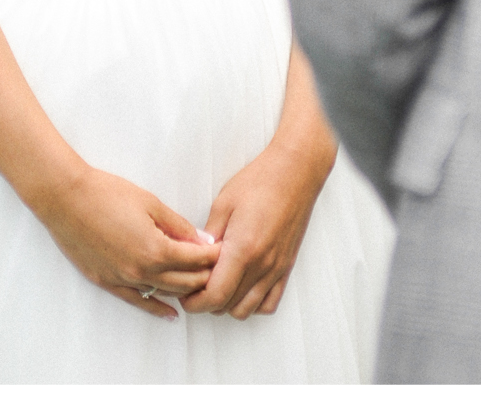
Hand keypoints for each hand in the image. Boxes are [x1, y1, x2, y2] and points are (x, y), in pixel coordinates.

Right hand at [29, 165, 221, 317]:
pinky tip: (171, 314)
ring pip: (165, 294)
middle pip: (185, 282)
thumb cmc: (108, 195)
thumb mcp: (151, 204)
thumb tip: (203, 240)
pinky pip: (137, 302)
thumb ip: (179, 226)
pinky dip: (157, 308)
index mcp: (156, 250)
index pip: (196, 261)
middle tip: (219, 267)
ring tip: (202, 284)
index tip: (226, 251)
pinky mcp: (106, 282)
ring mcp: (123, 280)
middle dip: (205, 275)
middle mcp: (141, 272)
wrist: (66, 200)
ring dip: (185, 290)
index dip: (214, 256)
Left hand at [184, 139, 331, 319]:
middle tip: (195, 286)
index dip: (194, 302)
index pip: (215, 296)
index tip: (184, 294)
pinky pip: (269, 303)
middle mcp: (262, 265)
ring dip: (228, 304)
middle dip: (206, 302)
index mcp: (243, 250)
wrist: (296, 170)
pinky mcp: (286, 266)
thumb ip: (207, 237)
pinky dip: (252, 304)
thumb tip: (194, 258)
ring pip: (246, 310)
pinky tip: (242, 287)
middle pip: (227, 306)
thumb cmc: (261, 181)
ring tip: (218, 285)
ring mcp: (276, 268)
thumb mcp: (223, 204)